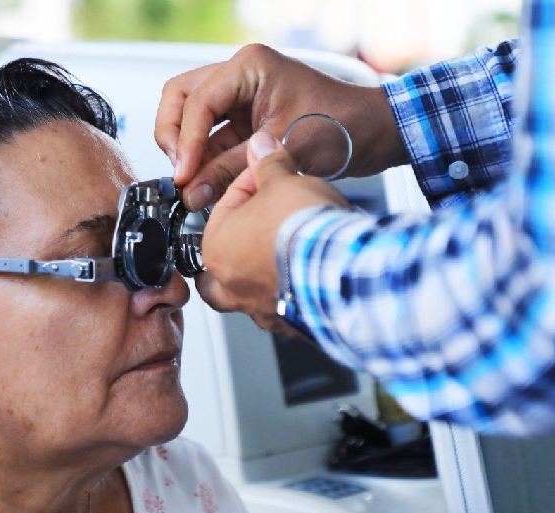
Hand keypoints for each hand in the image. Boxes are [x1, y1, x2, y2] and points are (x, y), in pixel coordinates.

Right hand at [154, 44, 405, 209]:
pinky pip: (212, 138)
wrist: (374, 135)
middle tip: (178, 170)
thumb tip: (191, 192)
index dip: (185, 141)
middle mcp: (240, 76)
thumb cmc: (344, 126)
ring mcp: (241, 97)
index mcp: (250, 66)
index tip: (183, 174)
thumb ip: (231, 171)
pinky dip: (205, 160)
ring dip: (187, 150)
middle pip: (181, 98)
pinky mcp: (245, 121)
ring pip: (191, 118)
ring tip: (190, 183)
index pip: (198, 101)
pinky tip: (204, 184)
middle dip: (172, 135)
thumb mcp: (282, 151)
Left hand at [195, 131, 347, 332]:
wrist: (340, 267)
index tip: (268, 177)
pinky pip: (282, 310)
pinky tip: (304, 282)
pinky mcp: (289, 323)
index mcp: (216, 247)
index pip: (225, 208)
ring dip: (260, 276)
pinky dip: (290, 296)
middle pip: (220, 263)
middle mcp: (230, 284)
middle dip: (236, 245)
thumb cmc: (304, 230)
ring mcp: (258, 308)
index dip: (250, 185)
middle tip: (254, 230)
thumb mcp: (283, 180)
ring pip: (246, 293)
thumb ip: (269, 162)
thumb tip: (261, 145)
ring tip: (281, 258)